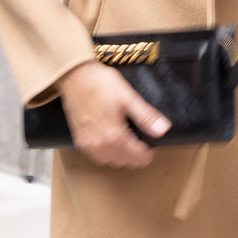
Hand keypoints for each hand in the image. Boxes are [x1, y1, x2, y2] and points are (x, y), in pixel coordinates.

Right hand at [55, 60, 170, 167]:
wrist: (74, 76)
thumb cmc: (99, 83)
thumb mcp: (128, 97)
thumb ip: (146, 116)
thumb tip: (163, 130)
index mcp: (114, 136)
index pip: (138, 156)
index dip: (149, 152)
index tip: (153, 145)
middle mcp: (100, 145)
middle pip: (125, 162)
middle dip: (137, 155)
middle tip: (143, 143)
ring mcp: (88, 145)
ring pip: (111, 161)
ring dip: (122, 157)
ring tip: (130, 144)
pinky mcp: (80, 140)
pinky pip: (97, 157)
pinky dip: (108, 154)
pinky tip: (112, 143)